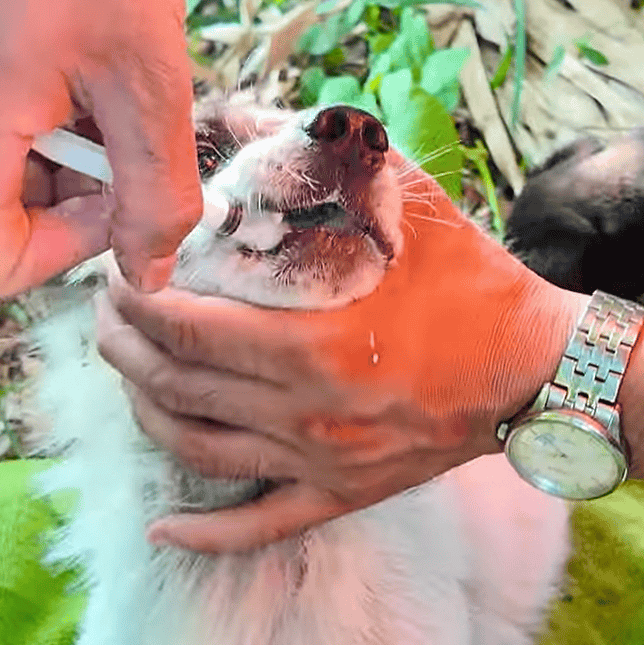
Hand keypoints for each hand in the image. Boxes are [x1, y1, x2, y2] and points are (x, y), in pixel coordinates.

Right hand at [0, 0, 200, 302]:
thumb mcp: (145, 78)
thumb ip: (156, 192)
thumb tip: (150, 274)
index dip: (65, 256)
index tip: (119, 196)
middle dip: (76, 199)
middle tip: (128, 132)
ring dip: (68, 156)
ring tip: (110, 87)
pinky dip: (44, 120)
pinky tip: (83, 67)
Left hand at [97, 178, 585, 552]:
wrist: (534, 368)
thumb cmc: (470, 283)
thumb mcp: (401, 203)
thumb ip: (317, 154)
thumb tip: (240, 110)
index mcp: (311, 343)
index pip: (184, 327)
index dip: (134, 300)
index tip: (117, 273)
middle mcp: (304, 413)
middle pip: (175, 385)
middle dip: (123, 346)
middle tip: (109, 312)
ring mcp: (319, 462)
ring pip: (197, 449)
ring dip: (143, 411)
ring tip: (127, 373)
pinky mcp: (339, 493)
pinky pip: (259, 528)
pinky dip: (204, 535)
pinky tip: (162, 530)